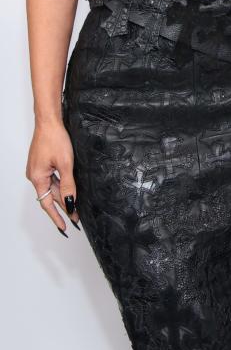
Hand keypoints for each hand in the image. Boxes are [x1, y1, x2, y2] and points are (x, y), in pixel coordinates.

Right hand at [26, 119, 79, 235]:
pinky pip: (52, 178)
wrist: (49, 121)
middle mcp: (35, 175)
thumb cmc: (55, 139)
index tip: (64, 227)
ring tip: (76, 205)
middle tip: (76, 217)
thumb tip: (70, 203)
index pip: (47, 204)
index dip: (56, 217)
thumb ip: (68, 185)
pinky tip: (69, 187)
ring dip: (63, 195)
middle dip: (63, 206)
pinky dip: (61, 184)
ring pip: (52, 187)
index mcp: (38, 178)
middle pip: (50, 196)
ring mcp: (38, 169)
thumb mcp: (65, 164)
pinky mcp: (42, 163)